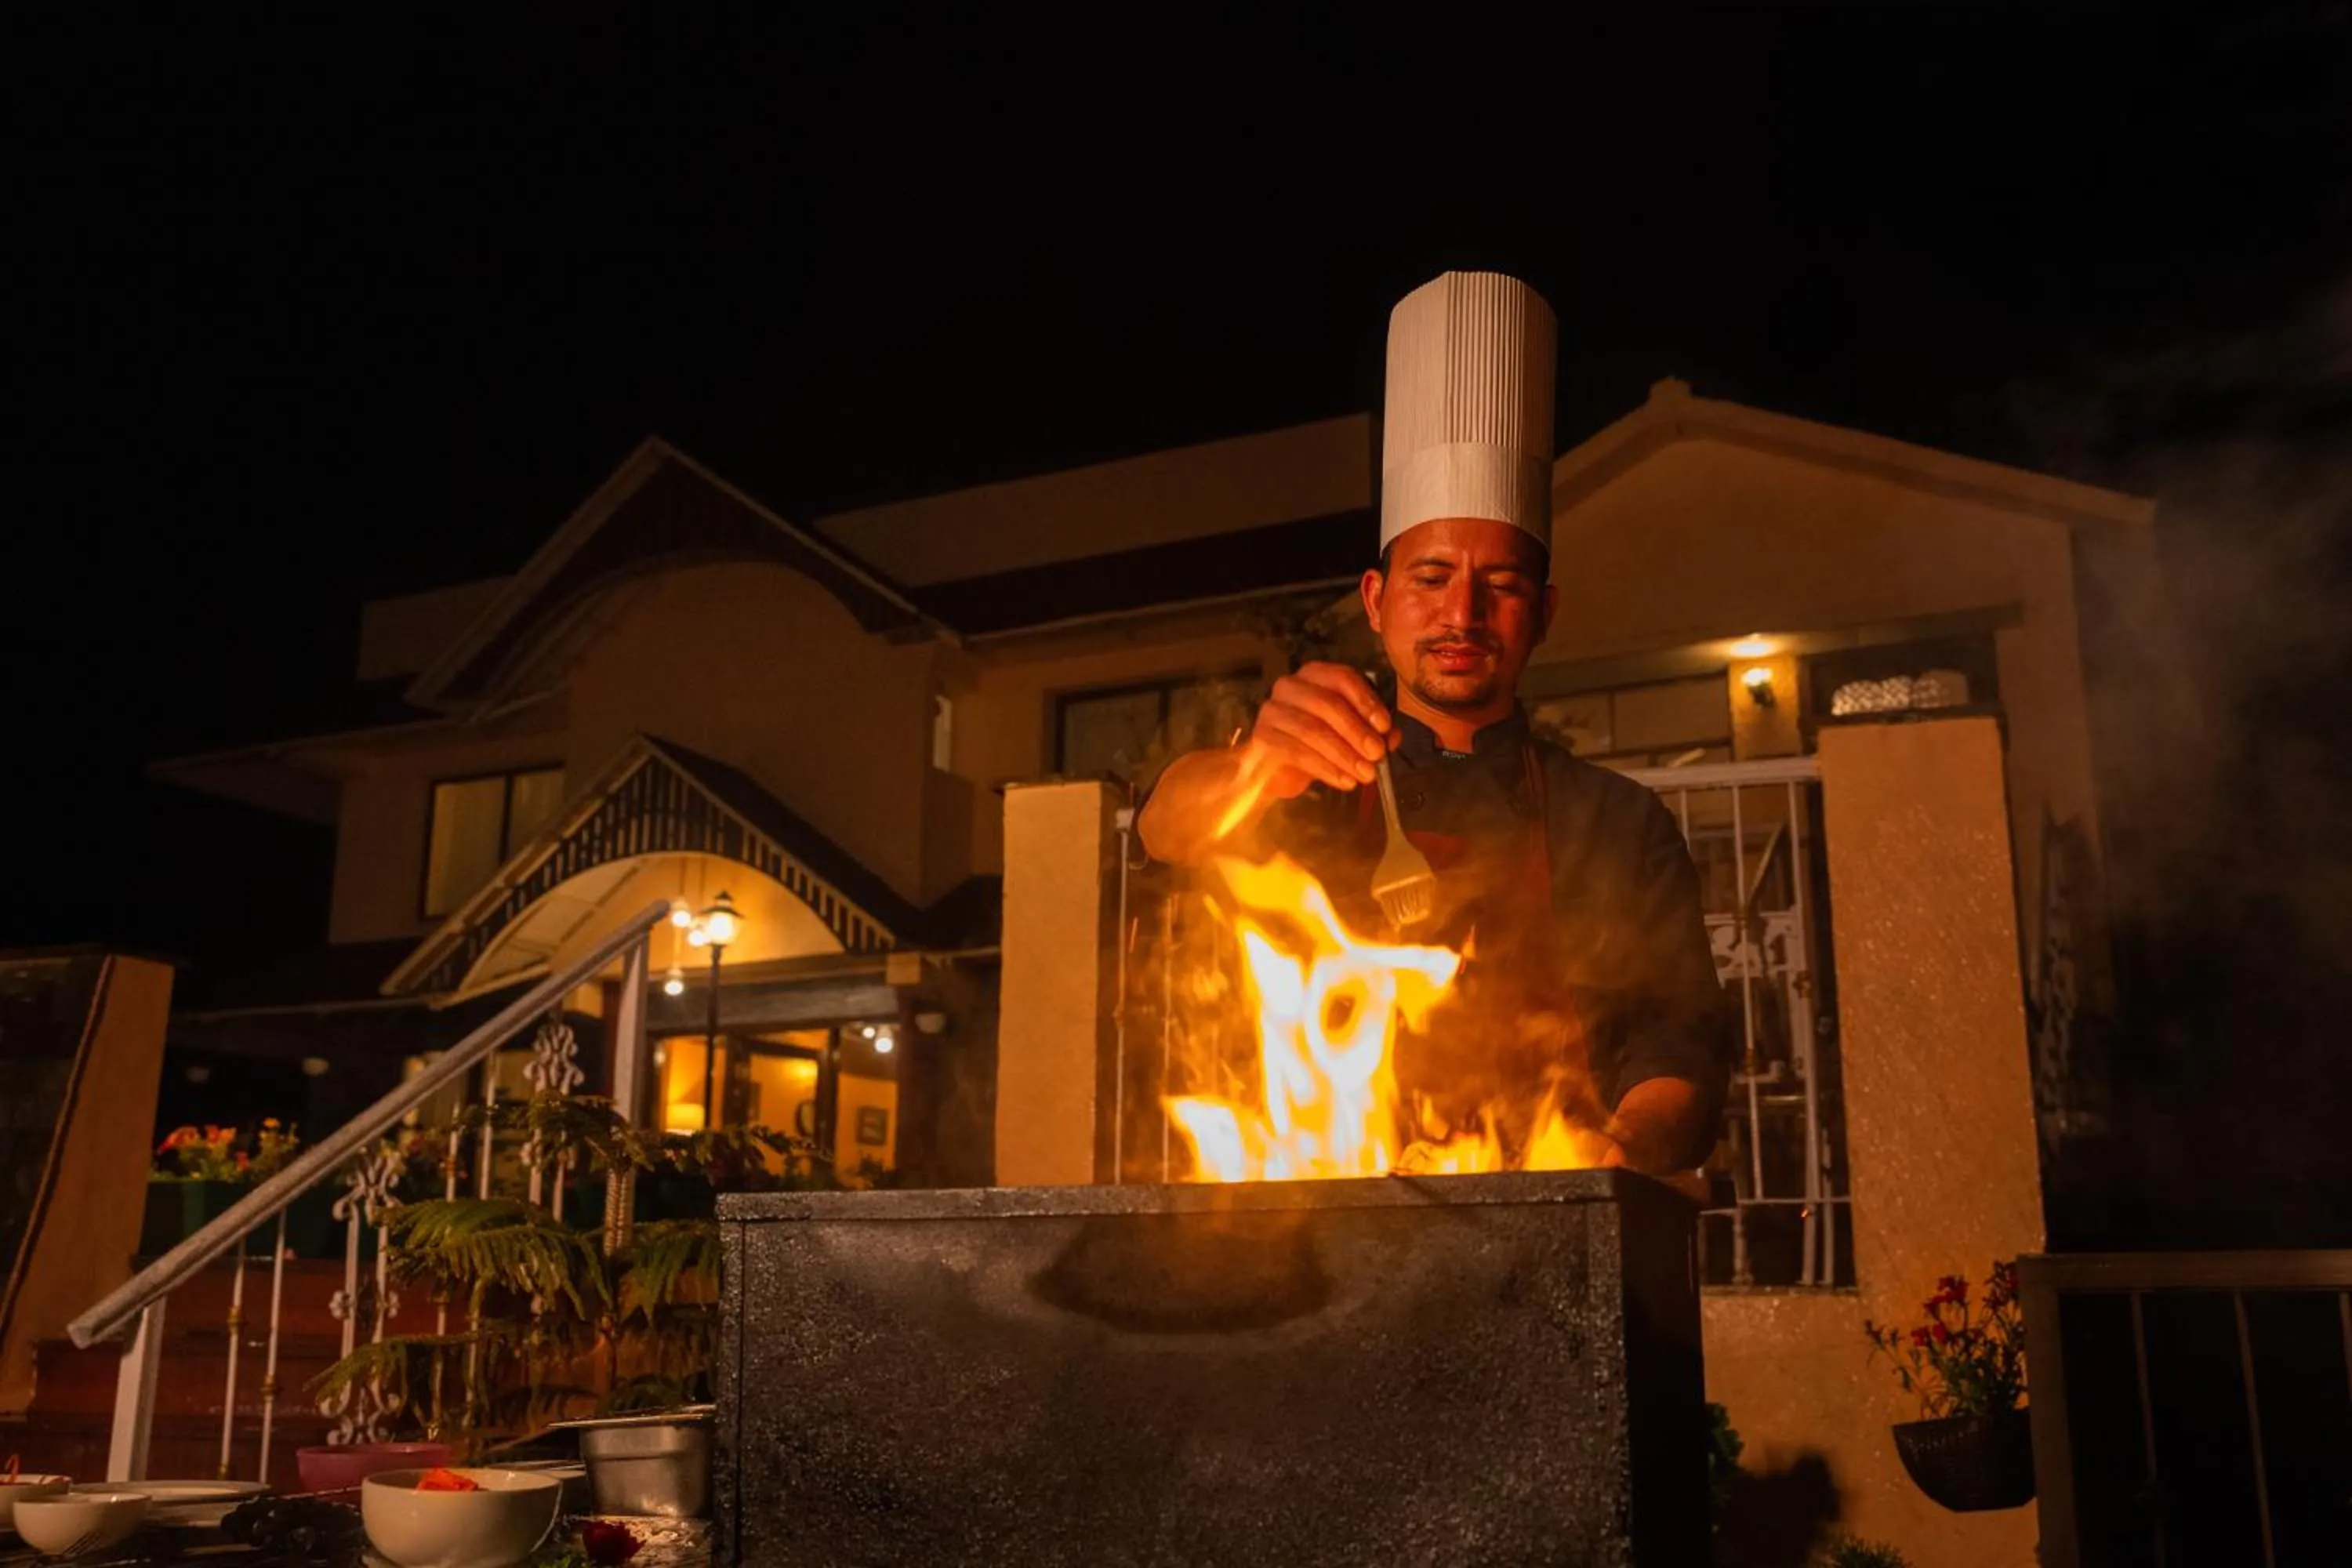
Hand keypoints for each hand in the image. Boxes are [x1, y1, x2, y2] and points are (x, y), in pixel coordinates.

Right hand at [1244, 662, 1396, 797]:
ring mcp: (1271, 711)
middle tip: (1377, 754)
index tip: (1385, 727)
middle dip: (1357, 731)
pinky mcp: (1261, 739)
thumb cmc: (1315, 746)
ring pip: (1313, 730)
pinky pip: (1297, 753)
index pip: (1342, 677)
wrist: (1275, 771)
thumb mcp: (1349, 737)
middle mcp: (1289, 686)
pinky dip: (1326, 769)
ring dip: (1345, 754)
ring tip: (1366, 775)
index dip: (1366, 701)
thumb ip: (1372, 732)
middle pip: (1328, 703)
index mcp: (1313, 676)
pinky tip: (1345, 782)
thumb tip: (1392, 736)